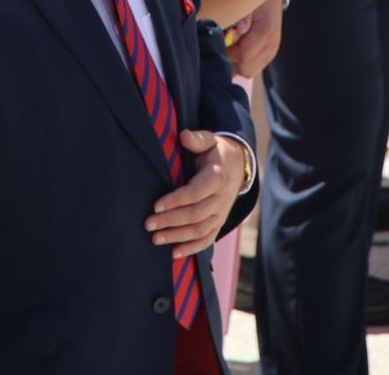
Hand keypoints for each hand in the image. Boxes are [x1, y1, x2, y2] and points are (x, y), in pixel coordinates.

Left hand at [145, 130, 247, 259]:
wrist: (239, 165)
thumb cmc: (216, 152)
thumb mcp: (210, 140)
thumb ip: (197, 139)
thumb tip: (184, 136)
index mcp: (217, 177)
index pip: (195, 193)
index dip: (176, 201)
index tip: (156, 206)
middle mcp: (221, 198)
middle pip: (195, 215)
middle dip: (170, 221)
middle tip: (149, 224)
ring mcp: (221, 213)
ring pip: (200, 230)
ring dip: (177, 237)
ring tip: (156, 239)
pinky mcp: (219, 222)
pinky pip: (208, 239)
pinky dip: (192, 248)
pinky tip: (175, 253)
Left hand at [226, 0, 282, 77]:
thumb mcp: (248, 1)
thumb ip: (244, 15)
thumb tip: (241, 28)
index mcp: (265, 33)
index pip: (243, 56)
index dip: (226, 53)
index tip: (216, 43)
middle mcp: (271, 45)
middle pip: (245, 69)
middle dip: (230, 60)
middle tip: (221, 45)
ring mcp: (272, 51)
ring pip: (249, 71)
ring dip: (236, 63)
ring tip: (229, 46)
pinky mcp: (269, 54)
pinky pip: (253, 67)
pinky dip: (242, 62)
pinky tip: (235, 49)